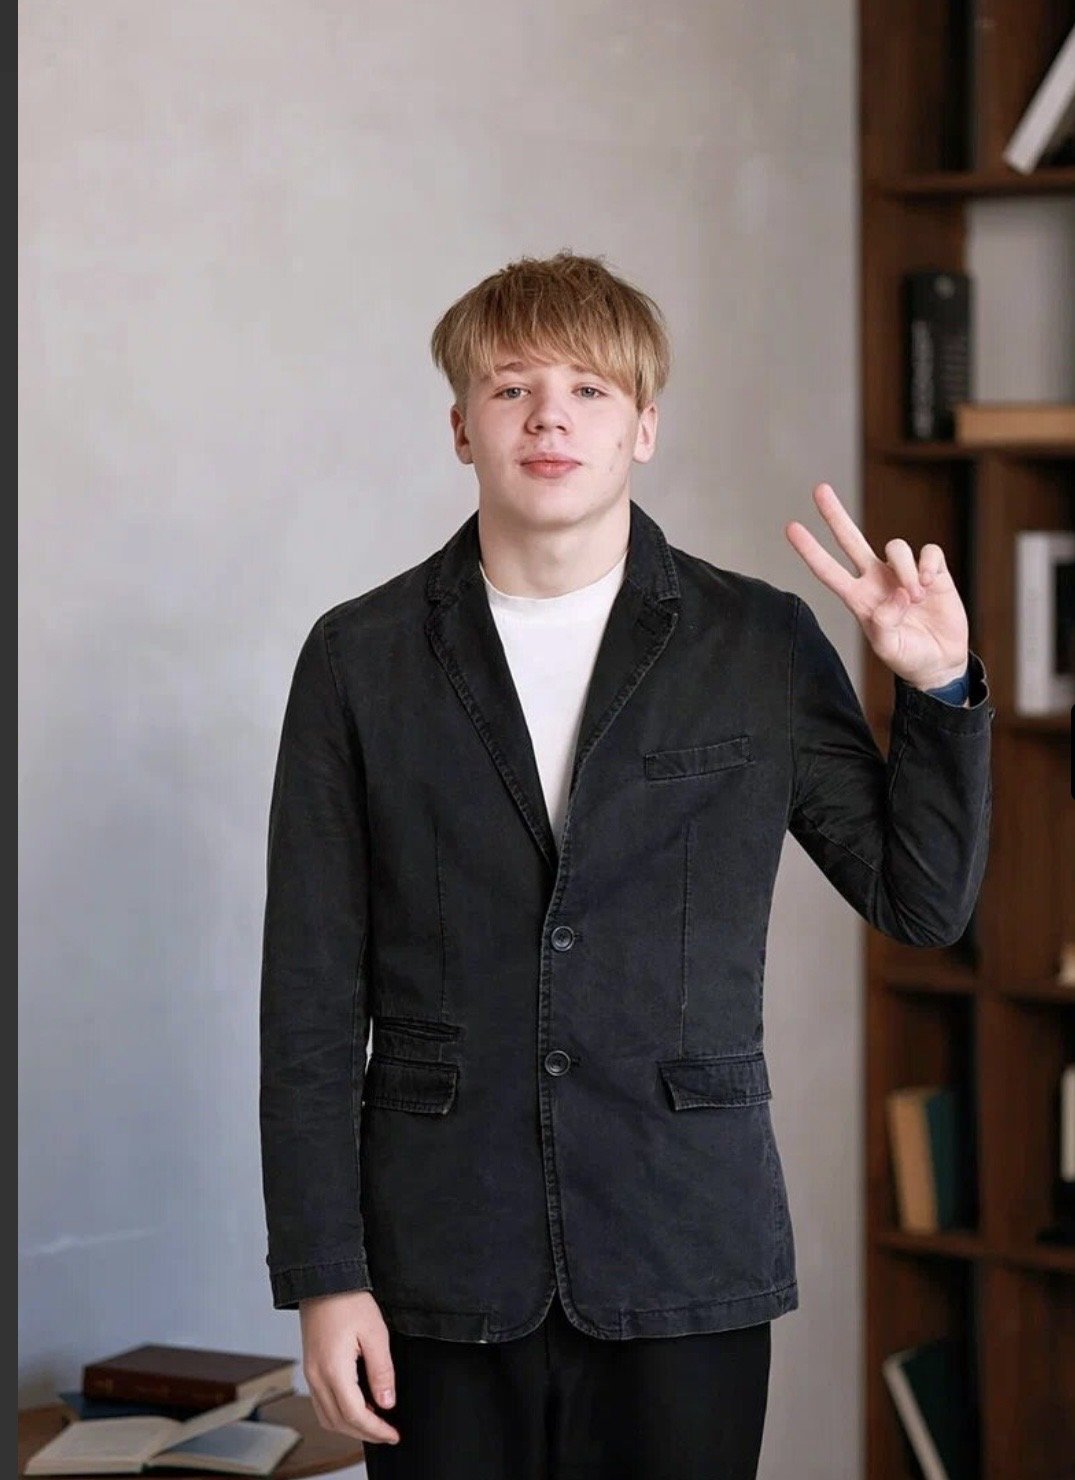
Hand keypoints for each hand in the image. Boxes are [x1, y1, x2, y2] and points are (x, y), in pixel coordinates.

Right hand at [299, 1289, 400, 1446]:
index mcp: (333, 1370)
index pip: (355, 1415)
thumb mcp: (375, 1333)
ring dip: (350, 1426)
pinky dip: (339, 1413)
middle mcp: (317, 1377)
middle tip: (388, 1434)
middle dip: (365, 1433)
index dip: (376, 1430)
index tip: (394, 1435)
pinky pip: (321, 1403)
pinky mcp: (311, 1367)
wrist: (323, 1279)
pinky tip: (358, 1406)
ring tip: (375, 1422)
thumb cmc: (349, 1300)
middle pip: (339, 1422)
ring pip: (328, 1416)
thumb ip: (382, 1372)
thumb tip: (387, 1403)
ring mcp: (311, 1373)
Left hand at [785, 483, 968, 687]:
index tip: (791, 528)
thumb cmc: (908, 655)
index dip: (810, 551)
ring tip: (916, 598)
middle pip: (851, 540)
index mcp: (858, 598)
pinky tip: (930, 583)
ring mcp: (902, 572)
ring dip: (905, 570)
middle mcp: (876, 579)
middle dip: (834, 515)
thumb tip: (896, 595)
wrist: (940, 661)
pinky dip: (928, 565)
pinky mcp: (931, 571)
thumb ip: (885, 626)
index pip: (828, 570)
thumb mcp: (889, 648)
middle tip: (818, 489)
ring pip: (896, 547)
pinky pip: (928, 552)